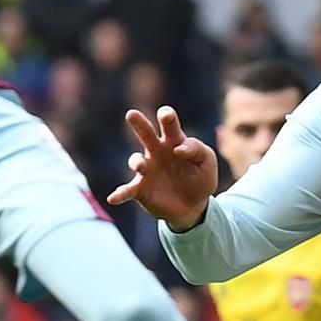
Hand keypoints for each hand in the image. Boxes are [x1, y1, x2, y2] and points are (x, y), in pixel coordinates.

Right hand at [106, 106, 218, 229]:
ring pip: (135, 160)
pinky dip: (120, 193)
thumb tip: (178, 149)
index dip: (168, 121)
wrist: (194, 206)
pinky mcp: (140, 189)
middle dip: (139, 123)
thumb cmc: (200, 177)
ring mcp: (146, 169)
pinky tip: (113, 198)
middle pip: (146, 133)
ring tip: (141, 166)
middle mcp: (156, 151)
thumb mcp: (207, 161)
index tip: (175, 136)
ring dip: (136, 162)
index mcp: (174, 139)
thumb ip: (197, 149)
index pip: (169, 123)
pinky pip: (127, 190)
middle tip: (132, 114)